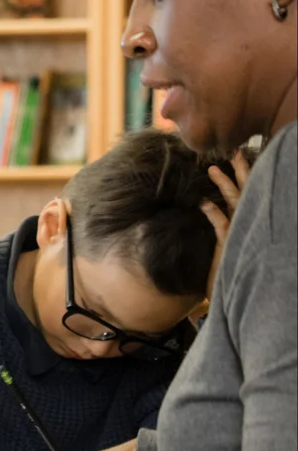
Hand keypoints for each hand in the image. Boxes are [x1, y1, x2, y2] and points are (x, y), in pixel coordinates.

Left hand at [197, 150, 250, 317]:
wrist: (230, 296)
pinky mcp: (228, 247)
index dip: (245, 176)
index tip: (238, 158)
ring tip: (213, 169)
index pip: (249, 195)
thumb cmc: (227, 271)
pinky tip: (203, 202)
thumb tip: (209, 206)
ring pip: (235, 203)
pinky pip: (221, 225)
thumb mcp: (227, 245)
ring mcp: (239, 235)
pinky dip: (213, 213)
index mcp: (247, 223)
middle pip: (246, 192)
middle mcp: (248, 226)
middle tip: (233, 151)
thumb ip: (225, 227)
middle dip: (240, 171)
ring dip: (224, 184)